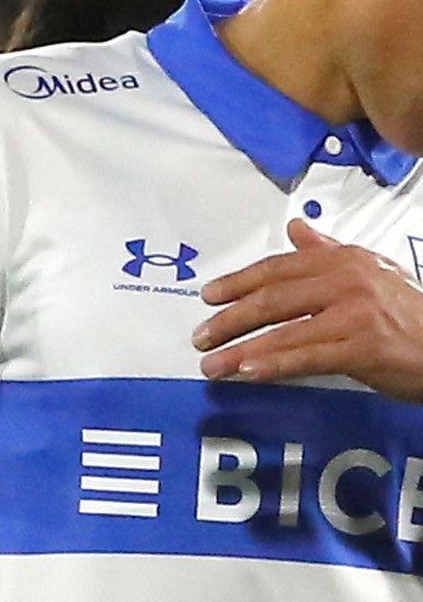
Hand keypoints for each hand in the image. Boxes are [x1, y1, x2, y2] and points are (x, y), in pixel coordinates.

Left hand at [195, 218, 422, 398]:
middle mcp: (348, 282)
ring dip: (240, 350)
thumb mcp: (372, 272)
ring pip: (284, 331)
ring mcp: (357, 314)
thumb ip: (327, 252)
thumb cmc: (410, 312)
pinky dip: (275, 365)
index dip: (238, 282)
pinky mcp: (365, 347)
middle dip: (229, 320)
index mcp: (345, 260)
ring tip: (211, 364)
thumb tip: (295, 228)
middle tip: (200, 337)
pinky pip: (308, 357)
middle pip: (272, 299)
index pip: (278, 268)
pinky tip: (248, 373)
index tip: (207, 296)